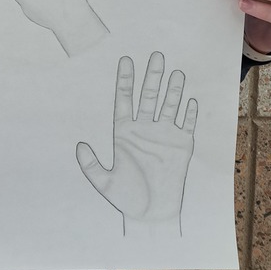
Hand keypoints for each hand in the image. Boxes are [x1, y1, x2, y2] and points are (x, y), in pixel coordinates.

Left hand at [76, 52, 197, 235]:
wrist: (152, 214)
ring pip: (169, 106)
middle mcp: (145, 130)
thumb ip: (90, 165)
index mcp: (125, 133)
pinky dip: (189, 113)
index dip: (125, 80)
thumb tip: (80, 147)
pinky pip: (186, 125)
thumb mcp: (104, 182)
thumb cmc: (127, 199)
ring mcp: (164, 136)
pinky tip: (191, 100)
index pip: (125, 100)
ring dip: (173, 90)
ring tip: (176, 72)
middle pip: (149, 97)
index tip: (125, 60)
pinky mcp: (182, 146)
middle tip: (156, 55)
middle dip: (152, 76)